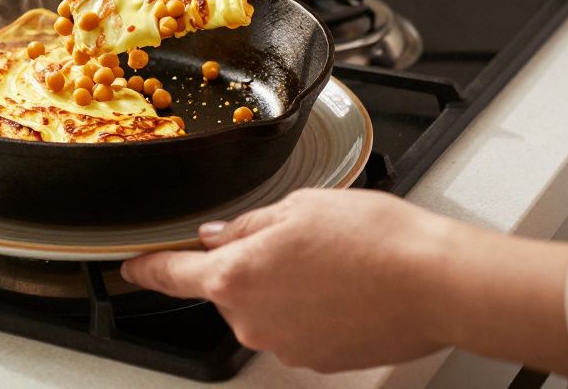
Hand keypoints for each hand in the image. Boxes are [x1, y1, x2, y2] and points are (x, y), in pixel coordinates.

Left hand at [122, 188, 567, 378]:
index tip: (131, 268)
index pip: (173, 274)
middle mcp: (252, 319)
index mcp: (237, 275)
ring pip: (267, 307)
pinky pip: (298, 326)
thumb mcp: (299, 207)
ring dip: (287, 284)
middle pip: (230, 288)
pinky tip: (346, 285)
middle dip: (253, 263)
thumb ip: (248, 225)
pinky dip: (313, 307)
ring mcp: (284, 345)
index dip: (147, 269)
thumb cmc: (375, 239)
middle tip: (301, 238)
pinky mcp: (317, 360)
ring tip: (335, 260)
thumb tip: (220, 235)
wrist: (435, 283)